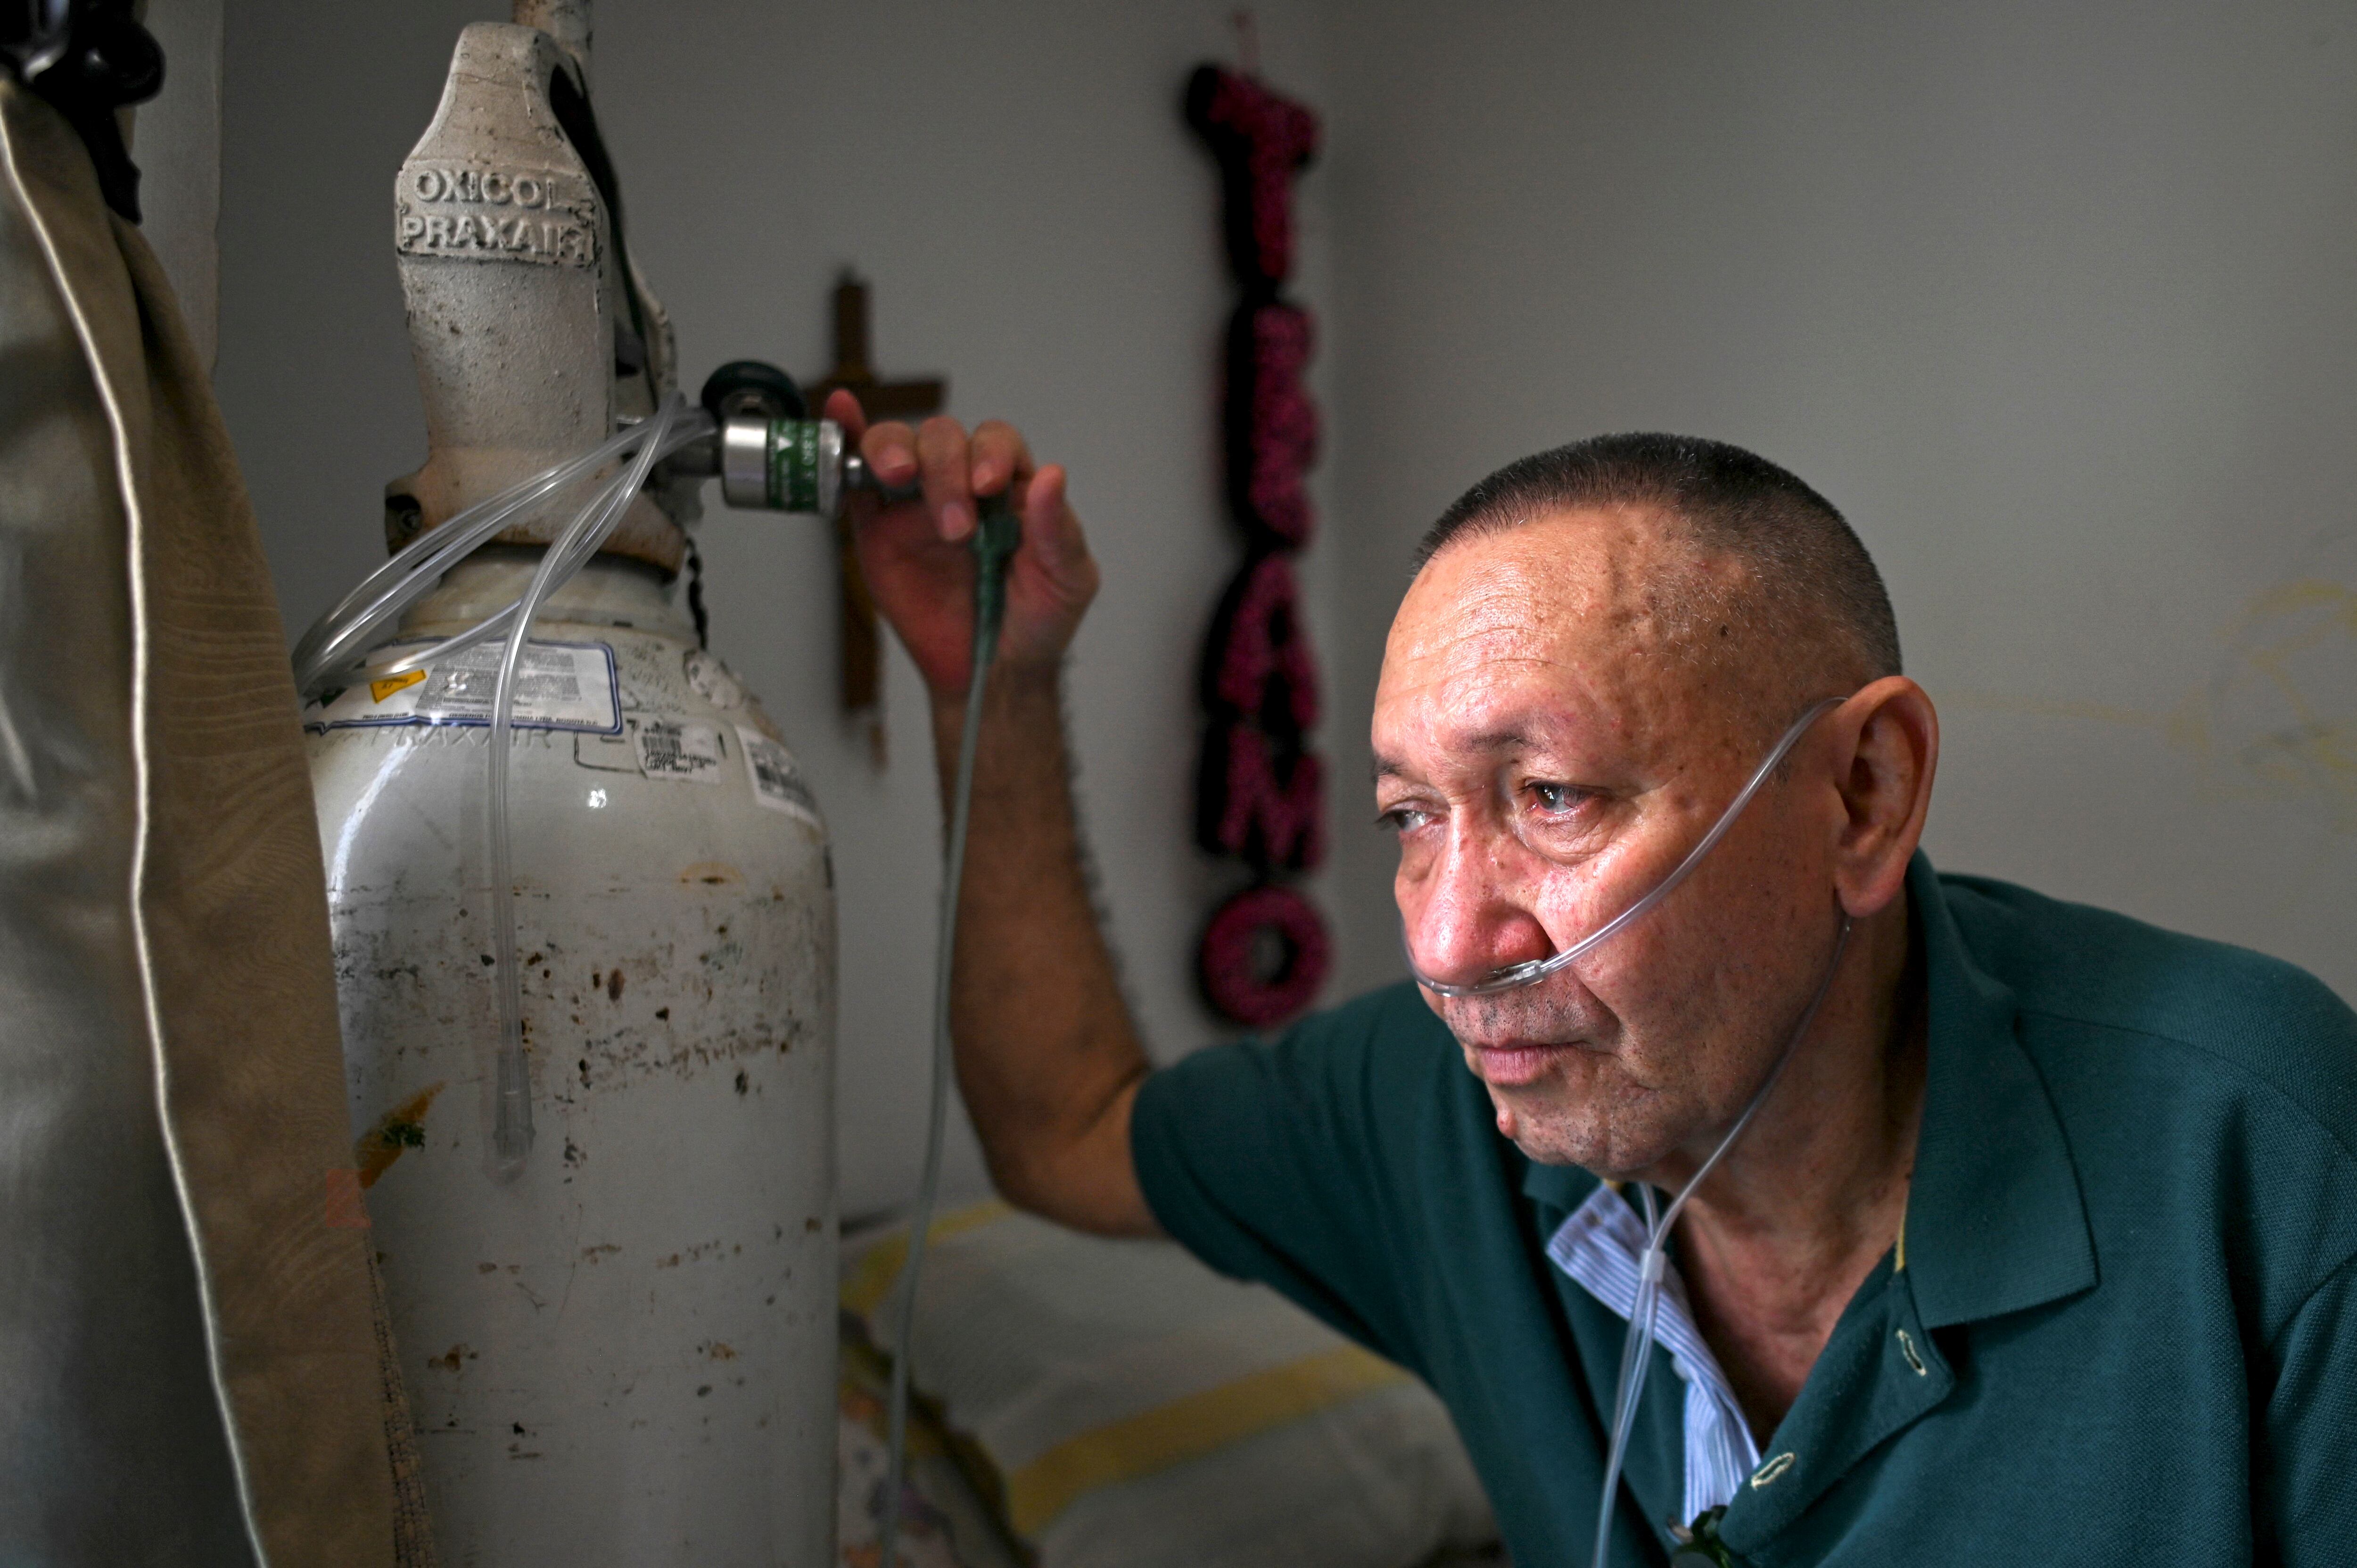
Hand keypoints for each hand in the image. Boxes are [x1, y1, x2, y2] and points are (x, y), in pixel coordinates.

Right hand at [832, 391, 1099, 703]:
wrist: (992, 675)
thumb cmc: (1035, 622)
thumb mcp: (1067, 581)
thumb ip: (1058, 531)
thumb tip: (1053, 476)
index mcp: (1010, 487)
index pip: (996, 443)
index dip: (990, 454)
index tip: (987, 486)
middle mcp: (961, 483)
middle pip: (943, 438)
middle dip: (946, 470)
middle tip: (954, 527)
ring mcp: (914, 504)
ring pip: (897, 446)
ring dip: (894, 449)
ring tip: (898, 475)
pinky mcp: (877, 529)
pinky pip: (855, 477)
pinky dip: (844, 438)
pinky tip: (840, 411)